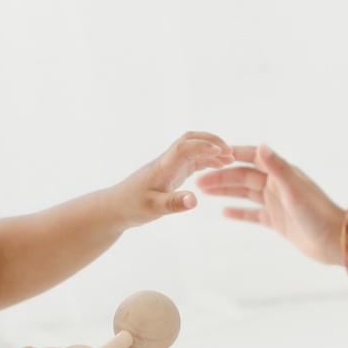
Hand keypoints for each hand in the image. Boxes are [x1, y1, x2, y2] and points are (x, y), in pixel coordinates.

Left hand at [110, 133, 234, 225]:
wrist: (116, 207)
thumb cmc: (132, 206)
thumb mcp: (153, 209)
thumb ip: (174, 203)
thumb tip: (195, 199)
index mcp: (163, 166)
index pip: (184, 147)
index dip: (203, 146)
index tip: (222, 152)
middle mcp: (167, 161)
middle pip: (190, 139)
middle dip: (211, 140)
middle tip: (231, 152)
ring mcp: (170, 165)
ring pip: (193, 148)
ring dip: (212, 150)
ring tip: (231, 160)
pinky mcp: (172, 172)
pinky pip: (193, 160)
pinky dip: (208, 160)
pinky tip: (219, 167)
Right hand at [193, 143, 347, 264]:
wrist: (335, 242)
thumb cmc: (318, 214)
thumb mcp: (294, 191)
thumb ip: (277, 168)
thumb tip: (262, 146)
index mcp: (282, 173)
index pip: (252, 157)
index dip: (231, 155)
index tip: (209, 155)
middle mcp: (278, 185)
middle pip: (244, 176)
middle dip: (220, 177)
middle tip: (197, 180)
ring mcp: (277, 203)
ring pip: (245, 193)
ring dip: (225, 191)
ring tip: (202, 192)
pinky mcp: (278, 220)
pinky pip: (253, 214)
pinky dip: (238, 212)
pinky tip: (223, 212)